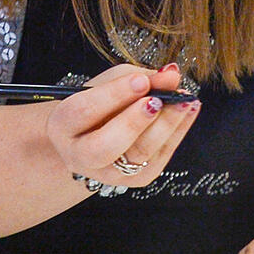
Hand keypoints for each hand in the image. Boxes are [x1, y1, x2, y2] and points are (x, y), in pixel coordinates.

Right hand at [46, 63, 200, 187]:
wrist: (93, 138)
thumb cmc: (97, 105)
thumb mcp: (106, 85)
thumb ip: (134, 78)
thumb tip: (170, 74)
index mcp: (63, 125)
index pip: (85, 111)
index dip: (114, 95)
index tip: (141, 80)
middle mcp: (80, 155)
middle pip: (106, 145)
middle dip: (134, 121)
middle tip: (158, 100)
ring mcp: (109, 173)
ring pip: (139, 154)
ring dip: (166, 125)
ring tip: (184, 100)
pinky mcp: (137, 179)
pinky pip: (160, 157)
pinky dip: (178, 131)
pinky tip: (190, 109)